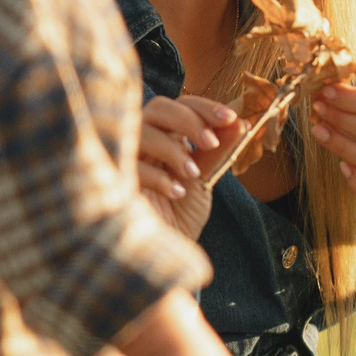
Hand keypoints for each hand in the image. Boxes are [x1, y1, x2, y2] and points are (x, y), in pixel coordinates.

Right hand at [137, 95, 235, 239]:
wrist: (163, 250)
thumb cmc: (180, 213)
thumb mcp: (205, 179)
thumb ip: (219, 151)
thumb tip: (241, 123)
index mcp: (167, 134)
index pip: (182, 105)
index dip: (206, 108)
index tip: (231, 119)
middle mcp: (144, 139)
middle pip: (158, 107)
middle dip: (188, 120)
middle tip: (211, 142)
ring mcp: (126, 157)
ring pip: (142, 130)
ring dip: (172, 149)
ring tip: (193, 174)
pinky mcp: (114, 179)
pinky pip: (130, 164)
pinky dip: (158, 176)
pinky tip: (175, 193)